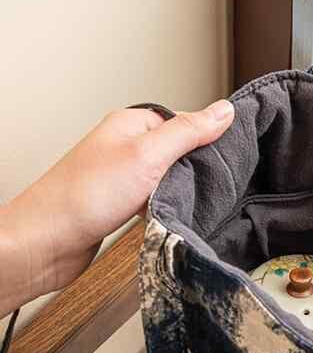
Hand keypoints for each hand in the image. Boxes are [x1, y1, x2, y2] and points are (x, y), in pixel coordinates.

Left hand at [0, 100, 233, 314]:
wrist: (48, 241)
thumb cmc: (84, 196)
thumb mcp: (148, 155)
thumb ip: (188, 132)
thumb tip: (222, 111)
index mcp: (132, 124)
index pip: (185, 121)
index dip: (207, 140)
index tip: (225, 158)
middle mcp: (127, 146)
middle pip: (180, 151)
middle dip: (195, 170)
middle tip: (205, 185)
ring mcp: (124, 175)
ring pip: (170, 179)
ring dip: (180, 193)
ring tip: (181, 202)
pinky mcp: (123, 202)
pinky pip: (157, 200)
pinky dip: (165, 209)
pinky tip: (165, 217)